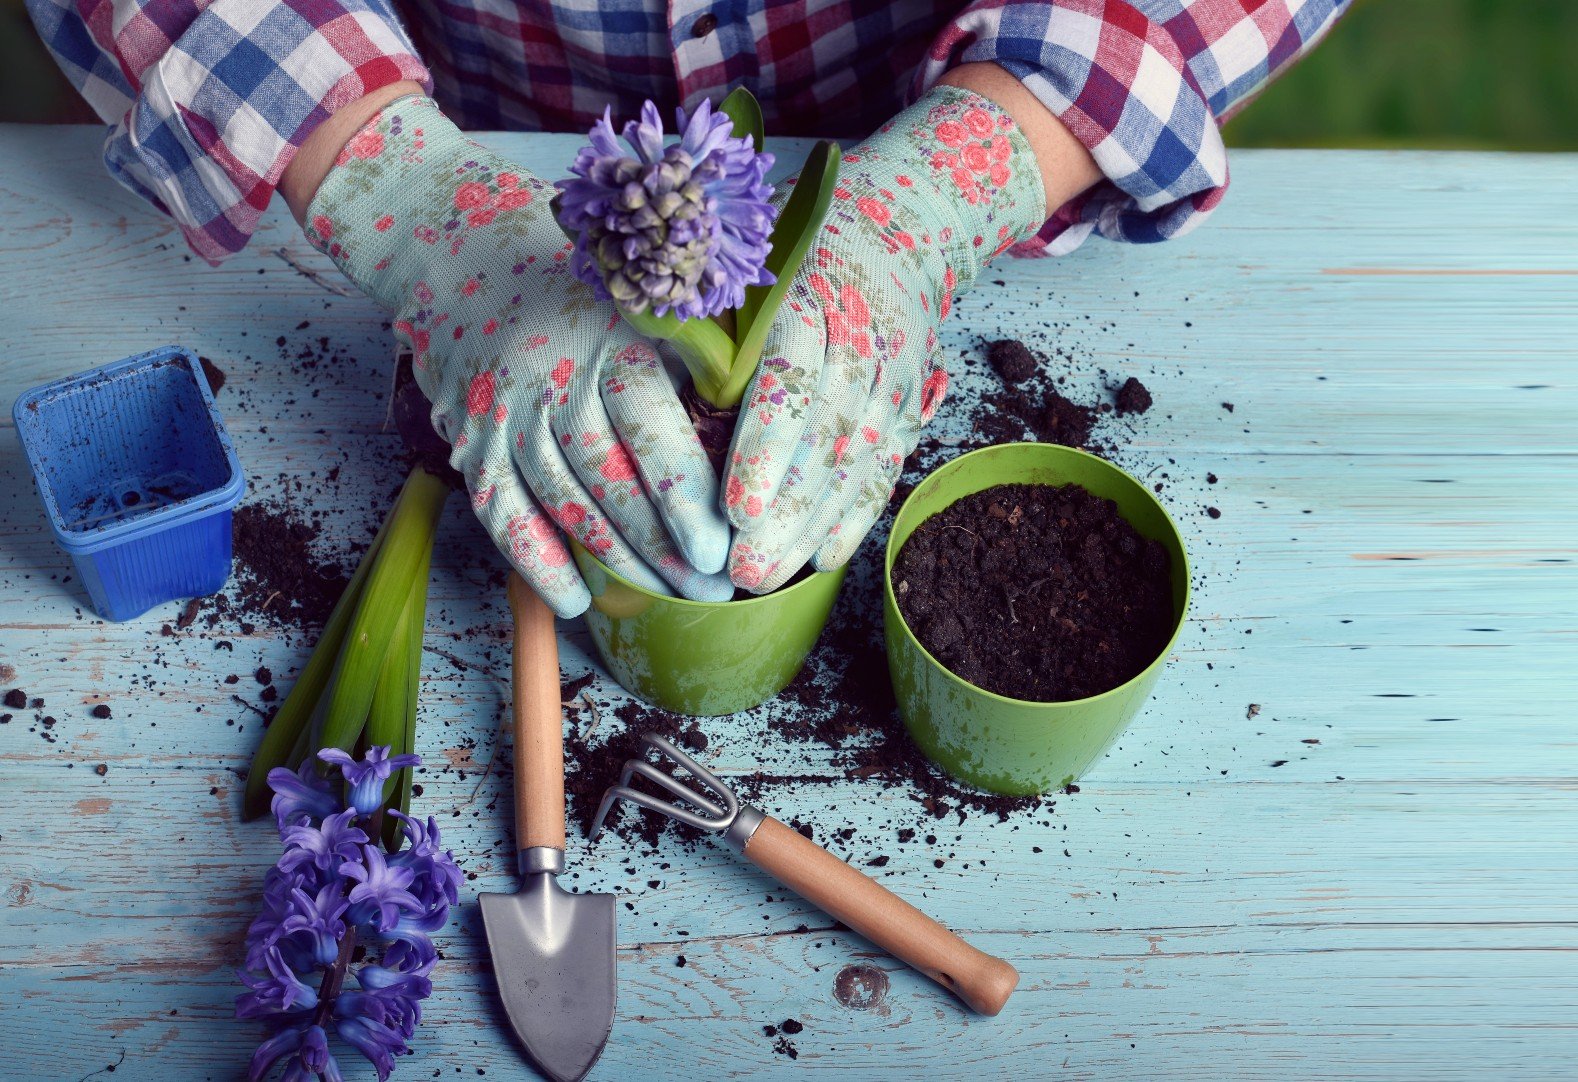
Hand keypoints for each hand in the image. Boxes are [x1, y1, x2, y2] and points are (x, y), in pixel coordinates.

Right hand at [303, 96, 731, 615]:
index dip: (686, 498)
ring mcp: (503, 417)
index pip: (649, 432)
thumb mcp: (643, 301)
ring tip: (669, 598)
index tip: (723, 548)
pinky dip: (538, 565)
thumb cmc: (579, 285)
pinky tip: (578, 602)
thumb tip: (759, 435)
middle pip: (610, 482)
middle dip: (664, 547)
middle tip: (714, 592)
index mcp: (607, 342)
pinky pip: (502, 517)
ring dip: (618, 563)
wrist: (457, 253)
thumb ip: (695, 361)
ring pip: (564, 507)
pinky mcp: (469, 443)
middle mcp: (551, 381)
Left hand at [724, 86, 1046, 591]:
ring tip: (766, 577)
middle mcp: (860, 336)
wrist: (897, 233)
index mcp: (808, 295)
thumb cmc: (790, 257)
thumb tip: (645, 387)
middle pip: (827, 434)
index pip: (791, 377)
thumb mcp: (747, 269)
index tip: (736, 506)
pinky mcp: (908, 405)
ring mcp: (892, 375)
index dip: (767, 447)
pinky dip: (856, 516)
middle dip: (786, 510)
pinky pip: (884, 467)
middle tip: (741, 568)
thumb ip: (707, 324)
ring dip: (813, 526)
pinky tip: (822, 559)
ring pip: (857, 459)